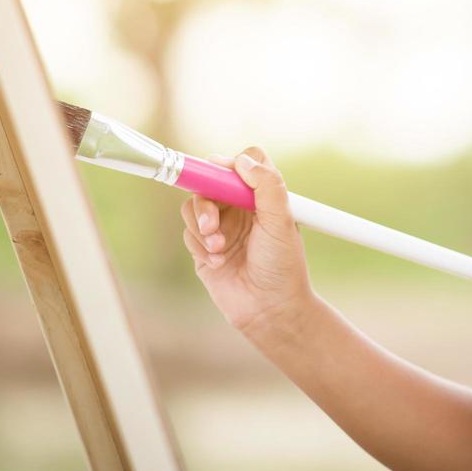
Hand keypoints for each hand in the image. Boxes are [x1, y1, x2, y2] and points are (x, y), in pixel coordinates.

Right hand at [180, 146, 314, 337]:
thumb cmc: (282, 266)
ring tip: (219, 247)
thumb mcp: (282, 222)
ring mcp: (221, 227)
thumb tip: (242, 160)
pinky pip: (189, 233)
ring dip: (202, 226)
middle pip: (210, 182)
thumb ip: (267, 186)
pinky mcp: (204, 247)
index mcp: (262, 197)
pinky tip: (218, 263)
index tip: (222, 176)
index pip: (243, 164)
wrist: (269, 309)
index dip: (230, 164)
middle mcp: (240, 208)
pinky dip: (200, 246)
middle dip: (206, 202)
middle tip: (212, 224)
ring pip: (194, 206)